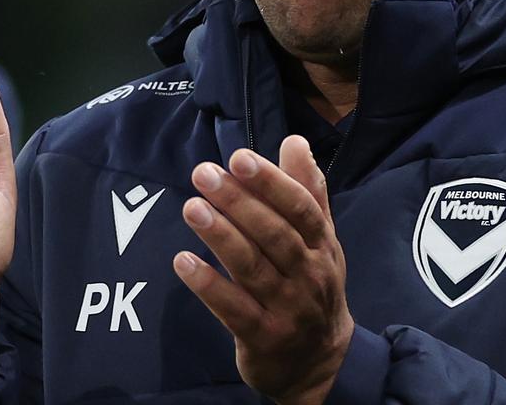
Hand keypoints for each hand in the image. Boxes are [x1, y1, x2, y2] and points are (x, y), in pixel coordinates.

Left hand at [174, 135, 353, 404]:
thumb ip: (307, 191)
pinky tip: (183, 261)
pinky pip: (233, 309)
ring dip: (220, 236)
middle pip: (274, 234)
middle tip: (205, 174)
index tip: (239, 158)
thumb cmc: (314, 287)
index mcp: (322, 245)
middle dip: (239, 202)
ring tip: (191, 208)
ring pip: (252, 268)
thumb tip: (294, 142)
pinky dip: (208, 285)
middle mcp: (308, 275)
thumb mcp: (322, 240)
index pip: (300, 208)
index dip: (271, 182)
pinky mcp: (262, 337)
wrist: (321, 362)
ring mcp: (286, 308)